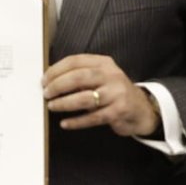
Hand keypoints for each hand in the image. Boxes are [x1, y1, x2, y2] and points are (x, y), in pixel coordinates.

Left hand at [42, 54, 159, 136]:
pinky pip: (93, 117)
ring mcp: (116, 93)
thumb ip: (80, 75)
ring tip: (52, 106)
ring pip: (84, 98)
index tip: (44, 79)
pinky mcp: (119, 111)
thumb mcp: (101, 77)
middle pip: (78, 77)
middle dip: (58, 85)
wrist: (141, 108)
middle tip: (46, 93)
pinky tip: (65, 123)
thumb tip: (50, 79)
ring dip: (64, 103)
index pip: (75, 61)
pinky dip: (76, 121)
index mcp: (103, 63)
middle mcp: (111, 75)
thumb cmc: (113, 92)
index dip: (56, 70)